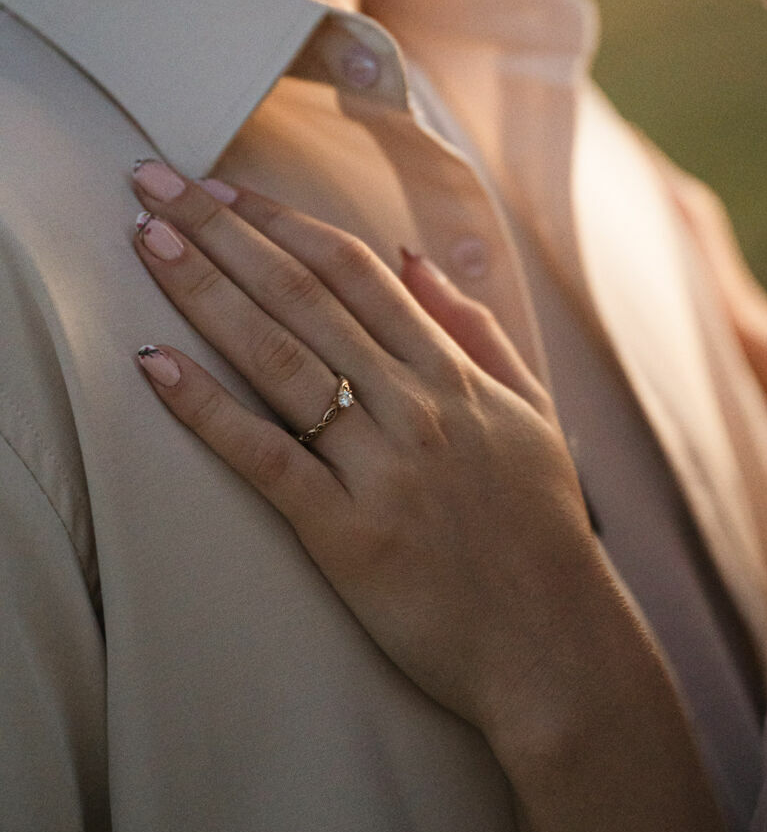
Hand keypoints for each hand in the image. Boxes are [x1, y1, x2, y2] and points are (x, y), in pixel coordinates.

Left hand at [128, 161, 645, 751]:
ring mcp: (382, 468)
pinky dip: (208, 410)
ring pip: (280, 359)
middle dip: (223, 233)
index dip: (283, 222)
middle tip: (156, 185)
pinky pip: (266, 459)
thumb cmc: (541, 532)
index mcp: (455, 374)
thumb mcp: (531, 413)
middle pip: (303, 296)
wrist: (555, 646)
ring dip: (205, 292)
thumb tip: (412, 259)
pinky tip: (155, 368)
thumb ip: (476, 329)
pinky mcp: (348, 535)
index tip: (225, 190)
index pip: (354, 272)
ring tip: (146, 244)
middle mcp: (416, 406)